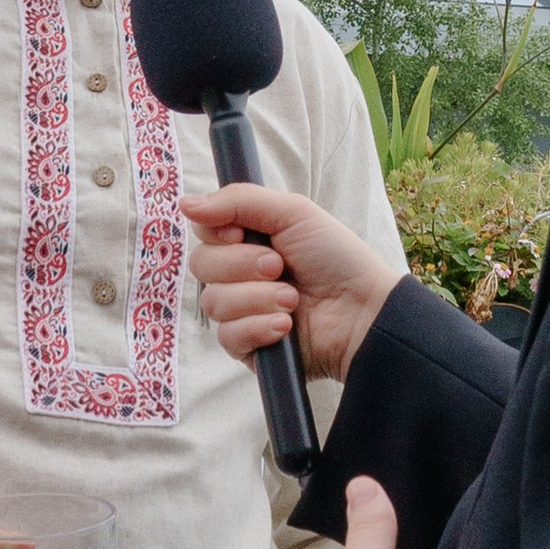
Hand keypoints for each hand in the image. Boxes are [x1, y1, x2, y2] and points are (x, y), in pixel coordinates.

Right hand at [183, 181, 405, 382]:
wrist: (363, 311)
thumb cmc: (336, 257)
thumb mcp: (292, 213)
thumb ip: (239, 201)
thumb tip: (185, 203)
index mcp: (247, 241)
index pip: (204, 233)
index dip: (217, 232)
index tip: (241, 233)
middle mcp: (239, 275)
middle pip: (201, 265)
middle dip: (241, 264)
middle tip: (278, 266)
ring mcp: (242, 312)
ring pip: (213, 302)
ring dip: (257, 297)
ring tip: (293, 299)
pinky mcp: (248, 348)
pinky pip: (228, 336)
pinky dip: (258, 327)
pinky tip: (285, 326)